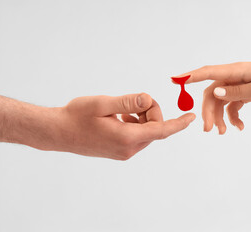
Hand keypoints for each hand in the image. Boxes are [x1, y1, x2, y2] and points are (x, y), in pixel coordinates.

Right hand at [49, 93, 194, 159]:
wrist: (59, 133)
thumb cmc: (76, 116)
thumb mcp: (102, 104)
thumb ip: (128, 102)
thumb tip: (148, 99)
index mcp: (126, 138)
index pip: (161, 130)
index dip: (178, 123)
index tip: (191, 117)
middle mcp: (129, 149)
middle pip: (154, 128)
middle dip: (150, 112)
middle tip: (132, 101)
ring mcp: (124, 152)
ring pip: (146, 131)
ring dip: (141, 117)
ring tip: (120, 111)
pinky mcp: (120, 151)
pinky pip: (137, 135)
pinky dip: (135, 123)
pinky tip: (119, 118)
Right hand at [173, 61, 250, 133]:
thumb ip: (237, 92)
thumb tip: (215, 93)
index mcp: (236, 71)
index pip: (208, 73)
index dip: (190, 76)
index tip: (175, 80)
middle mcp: (233, 77)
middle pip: (212, 94)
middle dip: (208, 112)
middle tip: (208, 130)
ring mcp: (237, 85)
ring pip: (220, 102)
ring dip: (219, 118)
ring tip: (222, 132)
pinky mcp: (242, 92)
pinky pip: (231, 105)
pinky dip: (232, 117)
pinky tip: (239, 127)